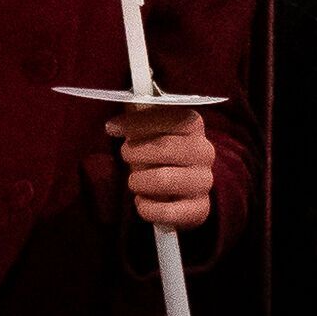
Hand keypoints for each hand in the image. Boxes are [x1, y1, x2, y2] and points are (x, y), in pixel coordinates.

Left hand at [108, 106, 215, 229]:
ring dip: (138, 181)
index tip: (112, 127)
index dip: (138, 122)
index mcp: (195, 126)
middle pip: (164, 148)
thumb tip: (125, 104)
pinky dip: (145, 207)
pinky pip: (164, 211)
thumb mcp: (153, 128)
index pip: (171, 117)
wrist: (185, 189)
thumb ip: (141, 113)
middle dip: (135, 152)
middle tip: (126, 155)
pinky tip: (143, 201)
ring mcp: (204, 181)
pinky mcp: (198, 209)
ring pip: (163, 180)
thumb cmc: (161, 152)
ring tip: (135, 180)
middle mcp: (204, 152)